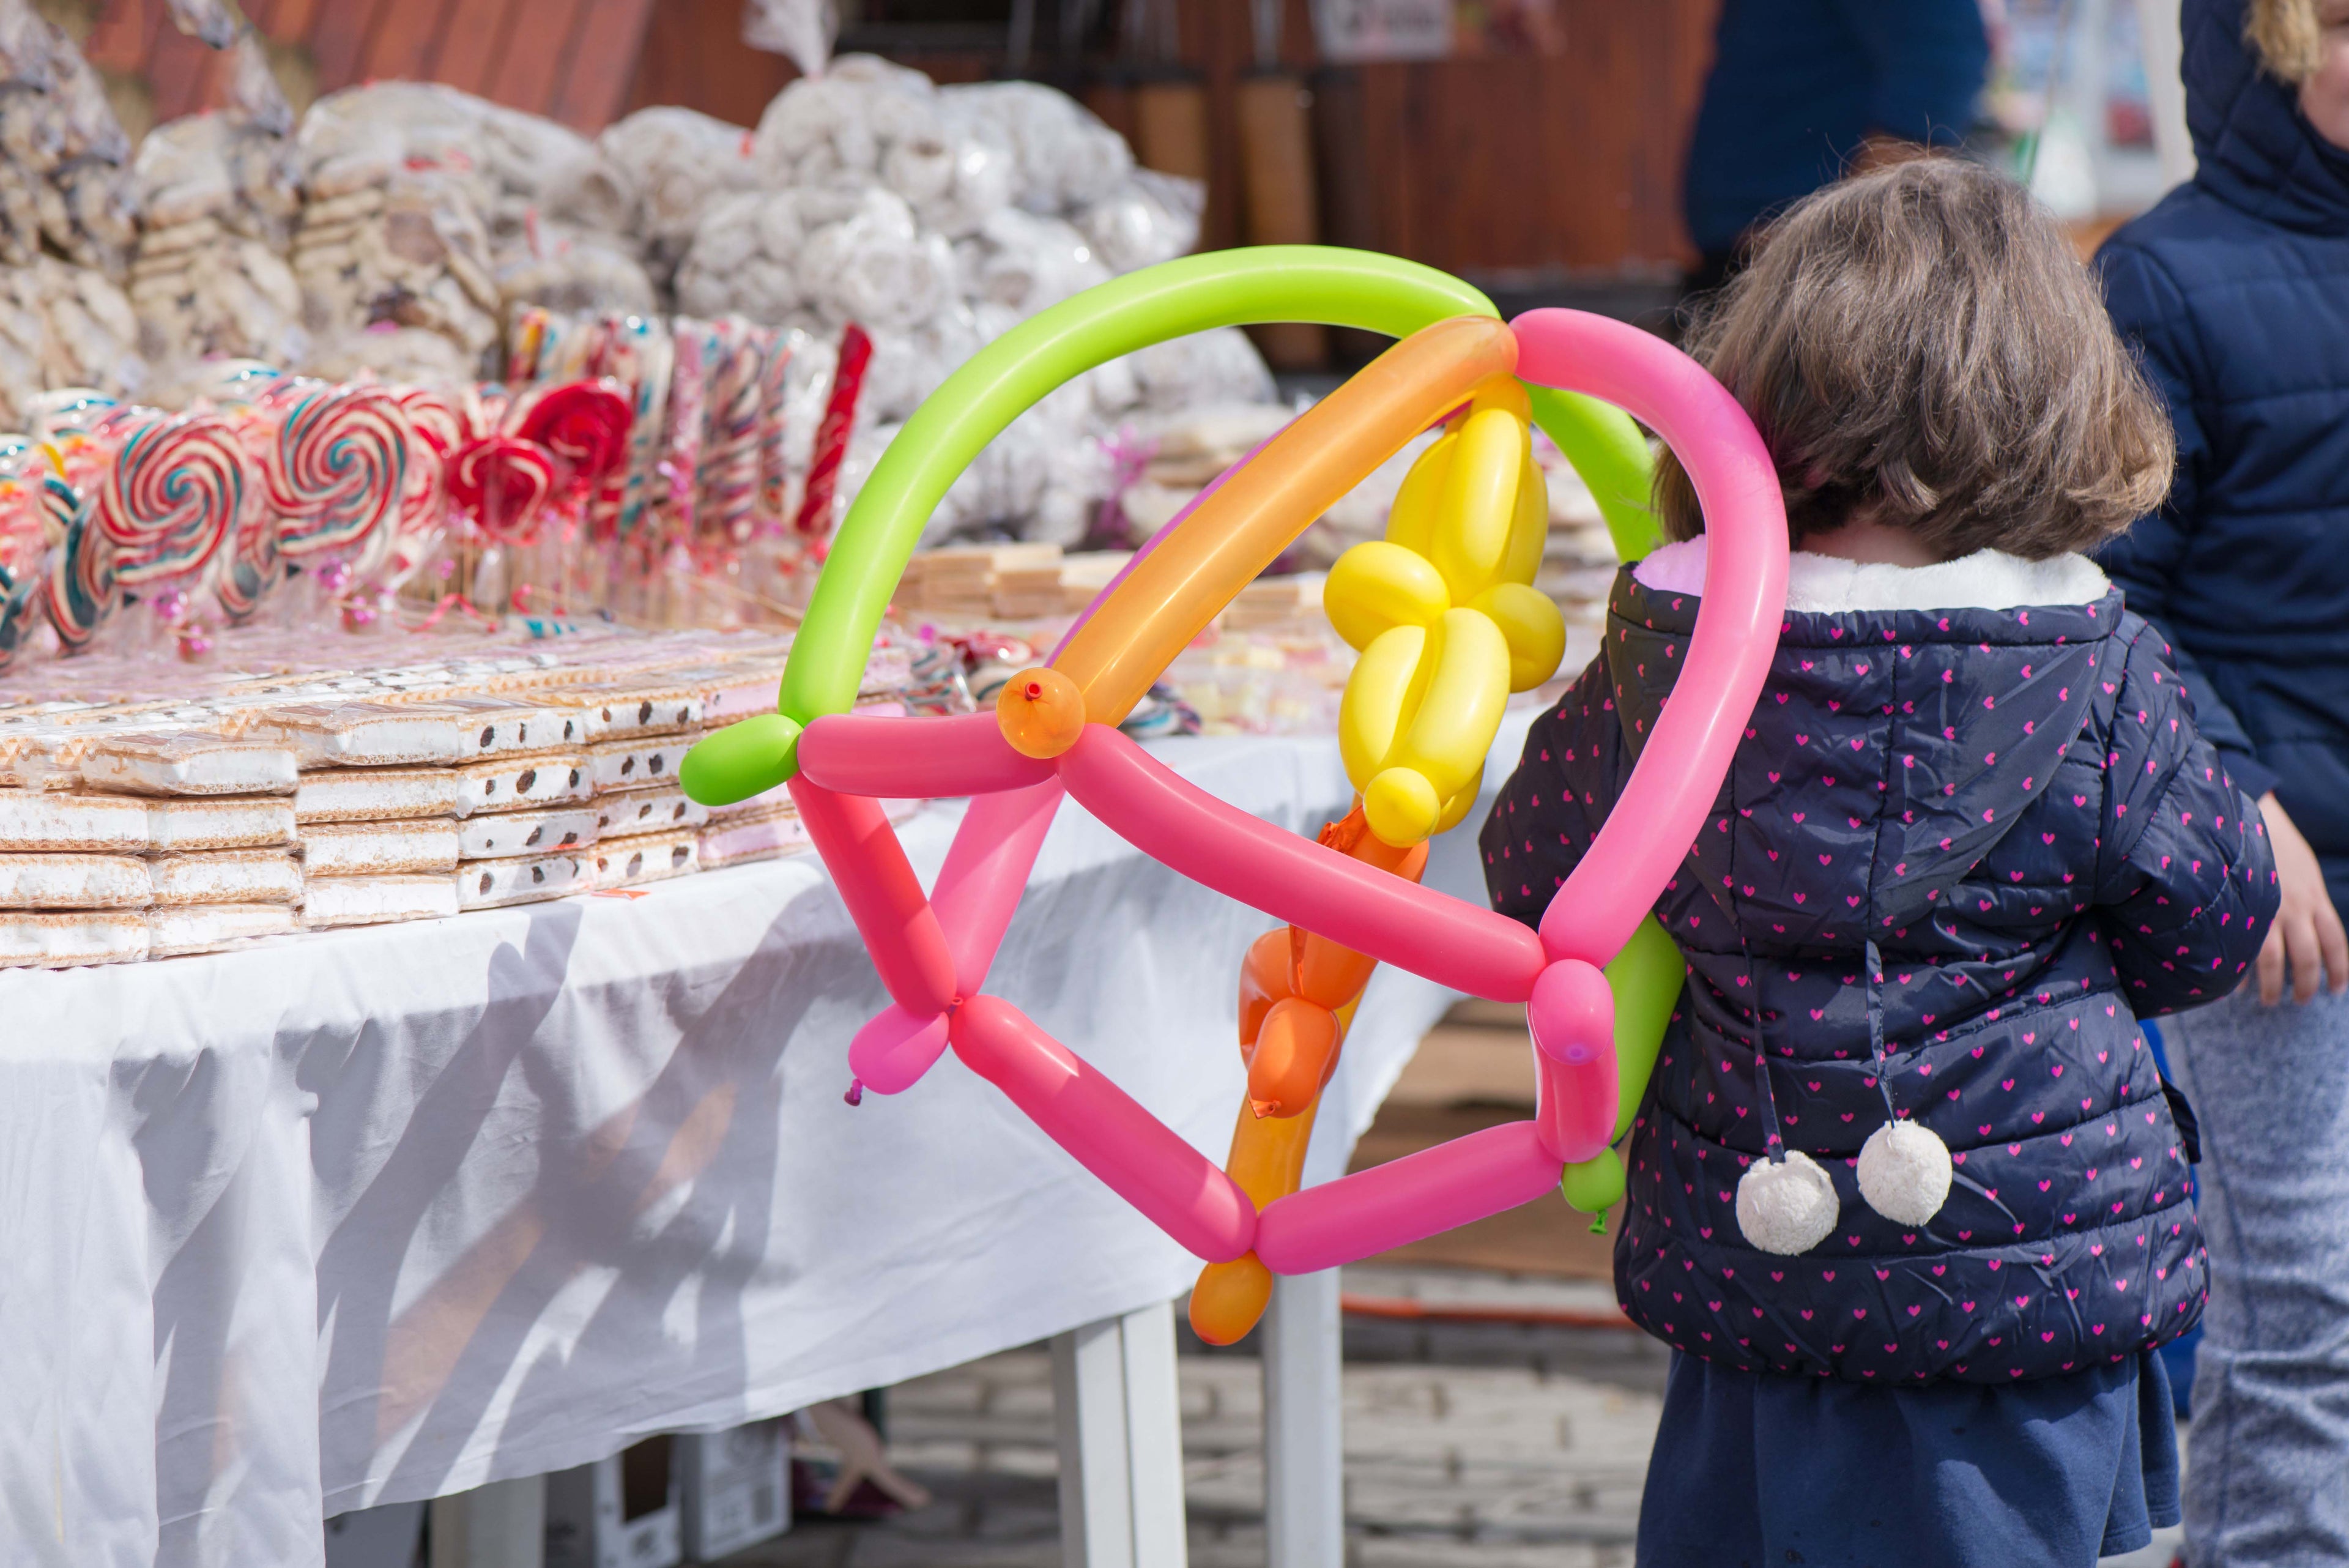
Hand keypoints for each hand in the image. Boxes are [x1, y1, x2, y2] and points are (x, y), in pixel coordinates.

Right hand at [2254, 792, 2347, 1005]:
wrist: (2244, 820)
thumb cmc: (2274, 845)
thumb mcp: (2304, 872)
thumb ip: (2309, 901)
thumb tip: (2310, 932)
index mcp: (2315, 898)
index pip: (2336, 944)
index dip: (2339, 971)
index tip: (2336, 989)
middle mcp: (2294, 908)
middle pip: (2308, 958)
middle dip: (2306, 986)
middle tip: (2299, 1001)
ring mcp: (2264, 910)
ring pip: (2274, 961)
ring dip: (2273, 987)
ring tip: (2268, 999)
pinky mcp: (2237, 910)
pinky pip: (2242, 949)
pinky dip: (2239, 972)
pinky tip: (2237, 984)